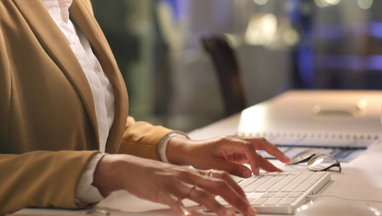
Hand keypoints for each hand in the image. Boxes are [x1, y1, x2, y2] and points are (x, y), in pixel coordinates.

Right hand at [93, 154, 254, 215]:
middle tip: (249, 212)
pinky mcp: (162, 193)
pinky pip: (176, 202)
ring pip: (201, 194)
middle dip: (236, 200)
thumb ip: (197, 184)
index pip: (223, 177)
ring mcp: (176, 185)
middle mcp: (189, 177)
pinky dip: (184, 210)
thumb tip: (216, 195)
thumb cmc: (157, 176)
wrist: (132, 168)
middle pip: (218, 186)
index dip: (239, 189)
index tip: (249, 203)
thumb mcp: (181, 177)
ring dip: (217, 206)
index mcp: (194, 173)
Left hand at [166, 136, 290, 177]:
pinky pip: (253, 157)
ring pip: (258, 150)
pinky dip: (262, 162)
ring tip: (283, 166)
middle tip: (285, 160)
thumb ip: (230, 169)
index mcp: (228, 141)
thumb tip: (248, 173)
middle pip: (259, 143)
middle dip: (274, 150)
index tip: (257, 173)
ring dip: (271, 157)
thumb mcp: (212, 165)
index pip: (249, 148)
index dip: (255, 160)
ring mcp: (237, 147)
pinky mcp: (237, 153)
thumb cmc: (198, 156)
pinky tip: (271, 169)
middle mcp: (235, 141)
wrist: (190, 151)